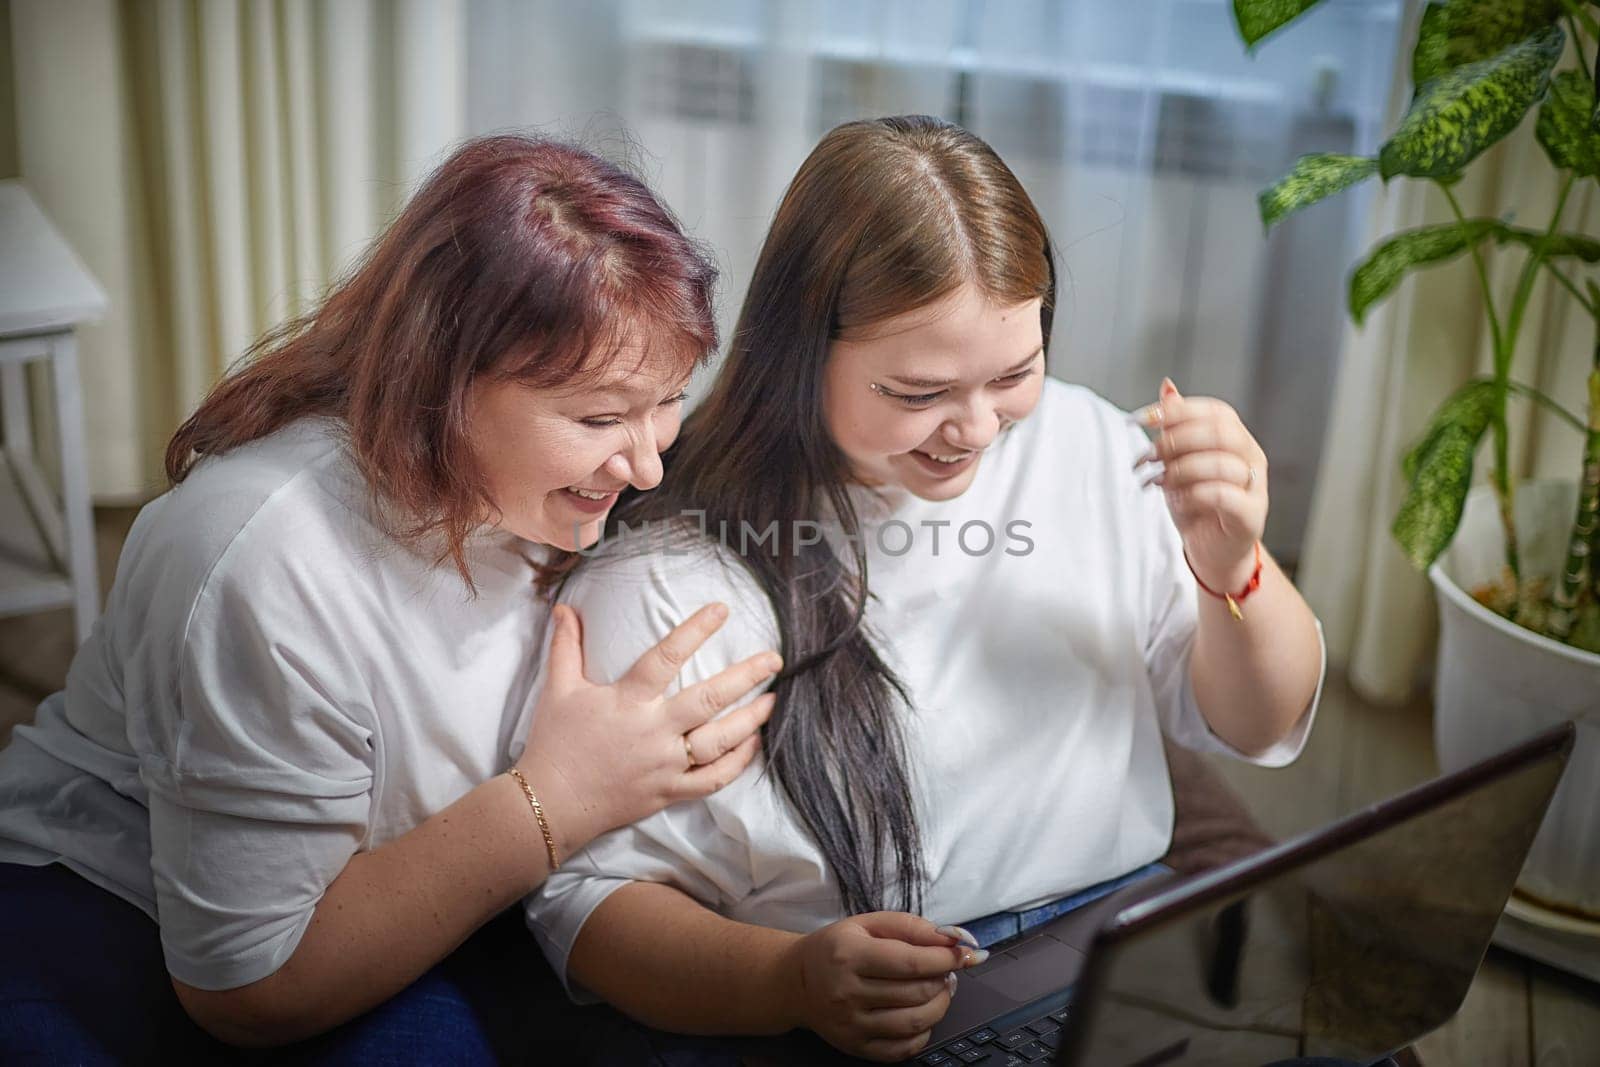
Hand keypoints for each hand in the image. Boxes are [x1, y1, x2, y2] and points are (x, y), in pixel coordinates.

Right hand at [516, 602, 780, 857]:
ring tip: (773, 700)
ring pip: (720, 741)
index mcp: (627, 701)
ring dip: (750, 719)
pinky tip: (752, 743)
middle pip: (709, 698)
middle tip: (774, 659)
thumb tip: (565, 607)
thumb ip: (565, 646)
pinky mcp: (670, 792)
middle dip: (746, 676)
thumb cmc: (554, 743)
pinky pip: (713, 779)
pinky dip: (738, 762)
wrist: (551, 804)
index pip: (667, 657)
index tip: (722, 610)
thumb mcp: (558, 690)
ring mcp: (665, 764)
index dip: (695, 630)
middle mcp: (653, 731)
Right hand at [787, 912, 982, 1061]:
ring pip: (915, 1023)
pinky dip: (923, 1032)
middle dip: (944, 979)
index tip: (965, 953)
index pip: (911, 962)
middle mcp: (847, 992)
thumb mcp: (867, 924)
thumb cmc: (836, 948)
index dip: (946, 959)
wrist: (796, 982)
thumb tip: (951, 938)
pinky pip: (903, 1048)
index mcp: (849, 955)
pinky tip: (921, 1013)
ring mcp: (851, 1024)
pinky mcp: (855, 1047)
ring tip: (938, 989)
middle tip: (946, 969)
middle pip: (916, 993)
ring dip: (939, 1005)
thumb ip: (910, 926)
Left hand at [1134, 378, 1267, 591]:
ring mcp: (1255, 486)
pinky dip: (1193, 494)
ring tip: (1154, 480)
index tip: (1139, 419)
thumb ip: (1175, 426)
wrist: (1210, 551)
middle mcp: (1251, 457)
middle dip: (1175, 440)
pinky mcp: (1250, 515)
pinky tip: (1174, 500)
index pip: (1214, 411)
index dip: (1176, 411)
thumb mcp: (1178, 461)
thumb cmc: (1195, 503)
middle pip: (1219, 432)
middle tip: (1146, 456)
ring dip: (1179, 470)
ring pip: (1220, 463)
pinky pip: (1224, 495)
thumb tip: (1167, 387)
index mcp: (1236, 438)